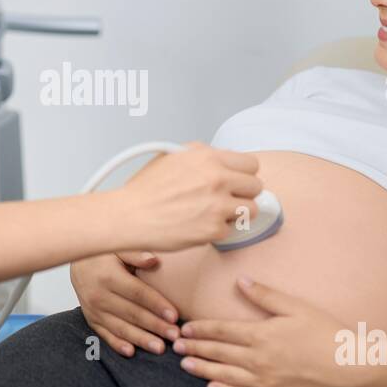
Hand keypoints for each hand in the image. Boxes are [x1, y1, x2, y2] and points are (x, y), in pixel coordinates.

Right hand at [71, 251, 179, 356]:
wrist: (76, 260)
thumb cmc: (104, 253)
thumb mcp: (118, 246)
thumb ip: (135, 253)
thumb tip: (153, 260)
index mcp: (108, 276)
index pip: (137, 293)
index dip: (156, 305)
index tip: (174, 315)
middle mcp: (98, 295)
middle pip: (132, 314)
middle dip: (155, 326)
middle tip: (175, 335)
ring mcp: (93, 310)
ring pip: (120, 328)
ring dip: (141, 339)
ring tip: (160, 348)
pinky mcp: (91, 319)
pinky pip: (105, 335)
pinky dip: (117, 345)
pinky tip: (132, 352)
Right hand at [114, 142, 262, 251]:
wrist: (129, 215)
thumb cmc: (145, 189)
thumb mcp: (172, 156)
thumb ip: (201, 155)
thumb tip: (220, 158)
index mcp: (208, 157)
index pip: (251, 164)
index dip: (243, 174)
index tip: (237, 182)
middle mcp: (217, 178)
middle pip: (256, 187)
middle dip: (244, 194)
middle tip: (228, 199)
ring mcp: (218, 205)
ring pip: (251, 210)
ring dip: (237, 213)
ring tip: (216, 214)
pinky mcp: (214, 229)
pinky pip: (230, 230)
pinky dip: (217, 231)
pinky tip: (199, 226)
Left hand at [172, 276, 364, 386]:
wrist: (350, 368)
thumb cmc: (326, 334)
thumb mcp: (296, 308)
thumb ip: (266, 296)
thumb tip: (241, 281)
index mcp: (261, 335)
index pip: (222, 330)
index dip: (201, 329)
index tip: (185, 327)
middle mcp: (258, 360)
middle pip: (218, 352)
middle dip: (195, 348)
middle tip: (174, 346)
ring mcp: (265, 382)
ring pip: (225, 375)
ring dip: (203, 369)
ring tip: (185, 365)